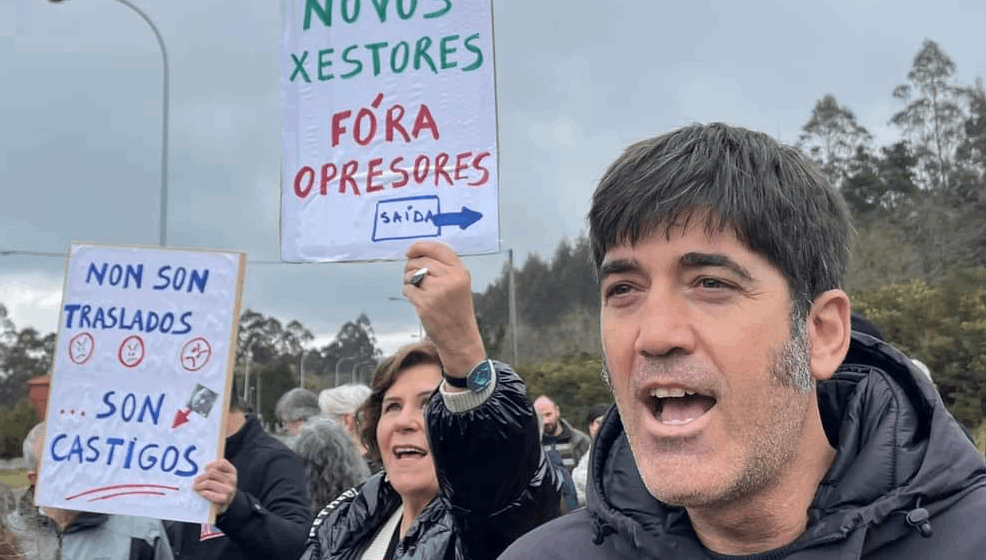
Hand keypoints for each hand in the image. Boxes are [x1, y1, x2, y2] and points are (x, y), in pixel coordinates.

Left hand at [193, 459, 237, 514]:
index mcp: (232, 471)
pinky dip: (202, 493)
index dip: (210, 465)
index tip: (204, 469)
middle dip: (200, 477)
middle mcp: (232, 479)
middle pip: (211, 472)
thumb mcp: (220, 477)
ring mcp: (229, 489)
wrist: (223, 504)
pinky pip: (208, 493)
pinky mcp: (224, 499)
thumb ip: (214, 470)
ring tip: (195, 487)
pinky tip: (201, 493)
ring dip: (198, 485)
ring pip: (208, 482)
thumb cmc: (219, 488)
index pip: (221, 463)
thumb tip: (199, 467)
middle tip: (195, 481)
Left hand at [403, 241, 485, 378]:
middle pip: (422, 261)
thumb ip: (443, 268)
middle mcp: (451, 279)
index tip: (410, 251)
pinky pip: (408, 289)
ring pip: (412, 274)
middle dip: (411, 266)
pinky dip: (408, 293)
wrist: (460, 337)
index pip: (438, 248)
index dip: (420, 247)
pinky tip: (417, 300)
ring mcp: (438, 291)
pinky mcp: (426, 304)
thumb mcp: (458, 284)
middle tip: (410, 275)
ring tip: (416, 289)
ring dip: (408, 279)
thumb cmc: (456, 309)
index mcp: (460, 271)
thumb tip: (415, 254)